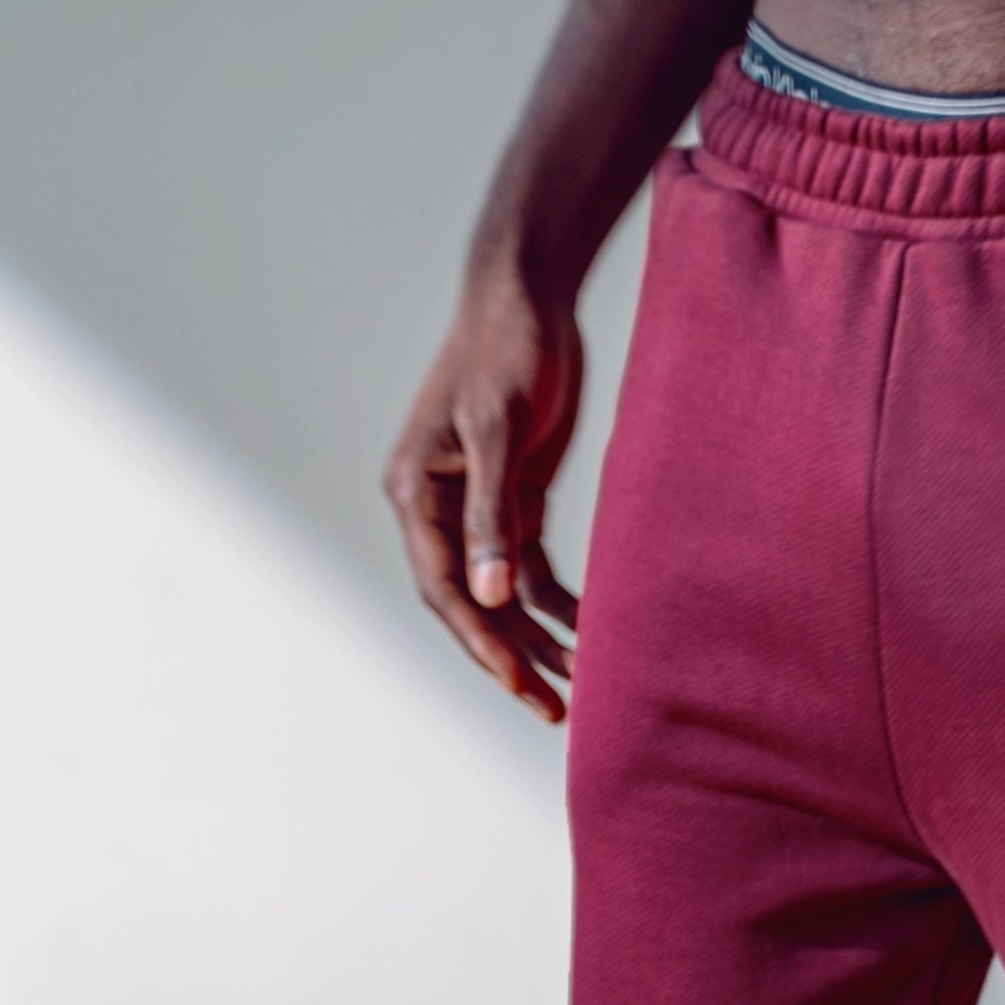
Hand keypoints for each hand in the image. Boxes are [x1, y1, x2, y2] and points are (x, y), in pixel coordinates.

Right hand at [384, 260, 585, 722]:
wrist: (531, 294)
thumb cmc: (507, 349)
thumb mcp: (498, 430)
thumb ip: (492, 515)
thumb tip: (488, 597)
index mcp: (415, 493)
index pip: (444, 588)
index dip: (480, 642)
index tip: (520, 684)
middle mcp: (438, 508)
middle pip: (471, 605)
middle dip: (509, 658)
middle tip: (554, 710)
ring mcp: (476, 506)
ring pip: (501, 594)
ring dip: (536, 638)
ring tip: (579, 685)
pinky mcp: (513, 497)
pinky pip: (530, 569)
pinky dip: (556, 602)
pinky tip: (589, 632)